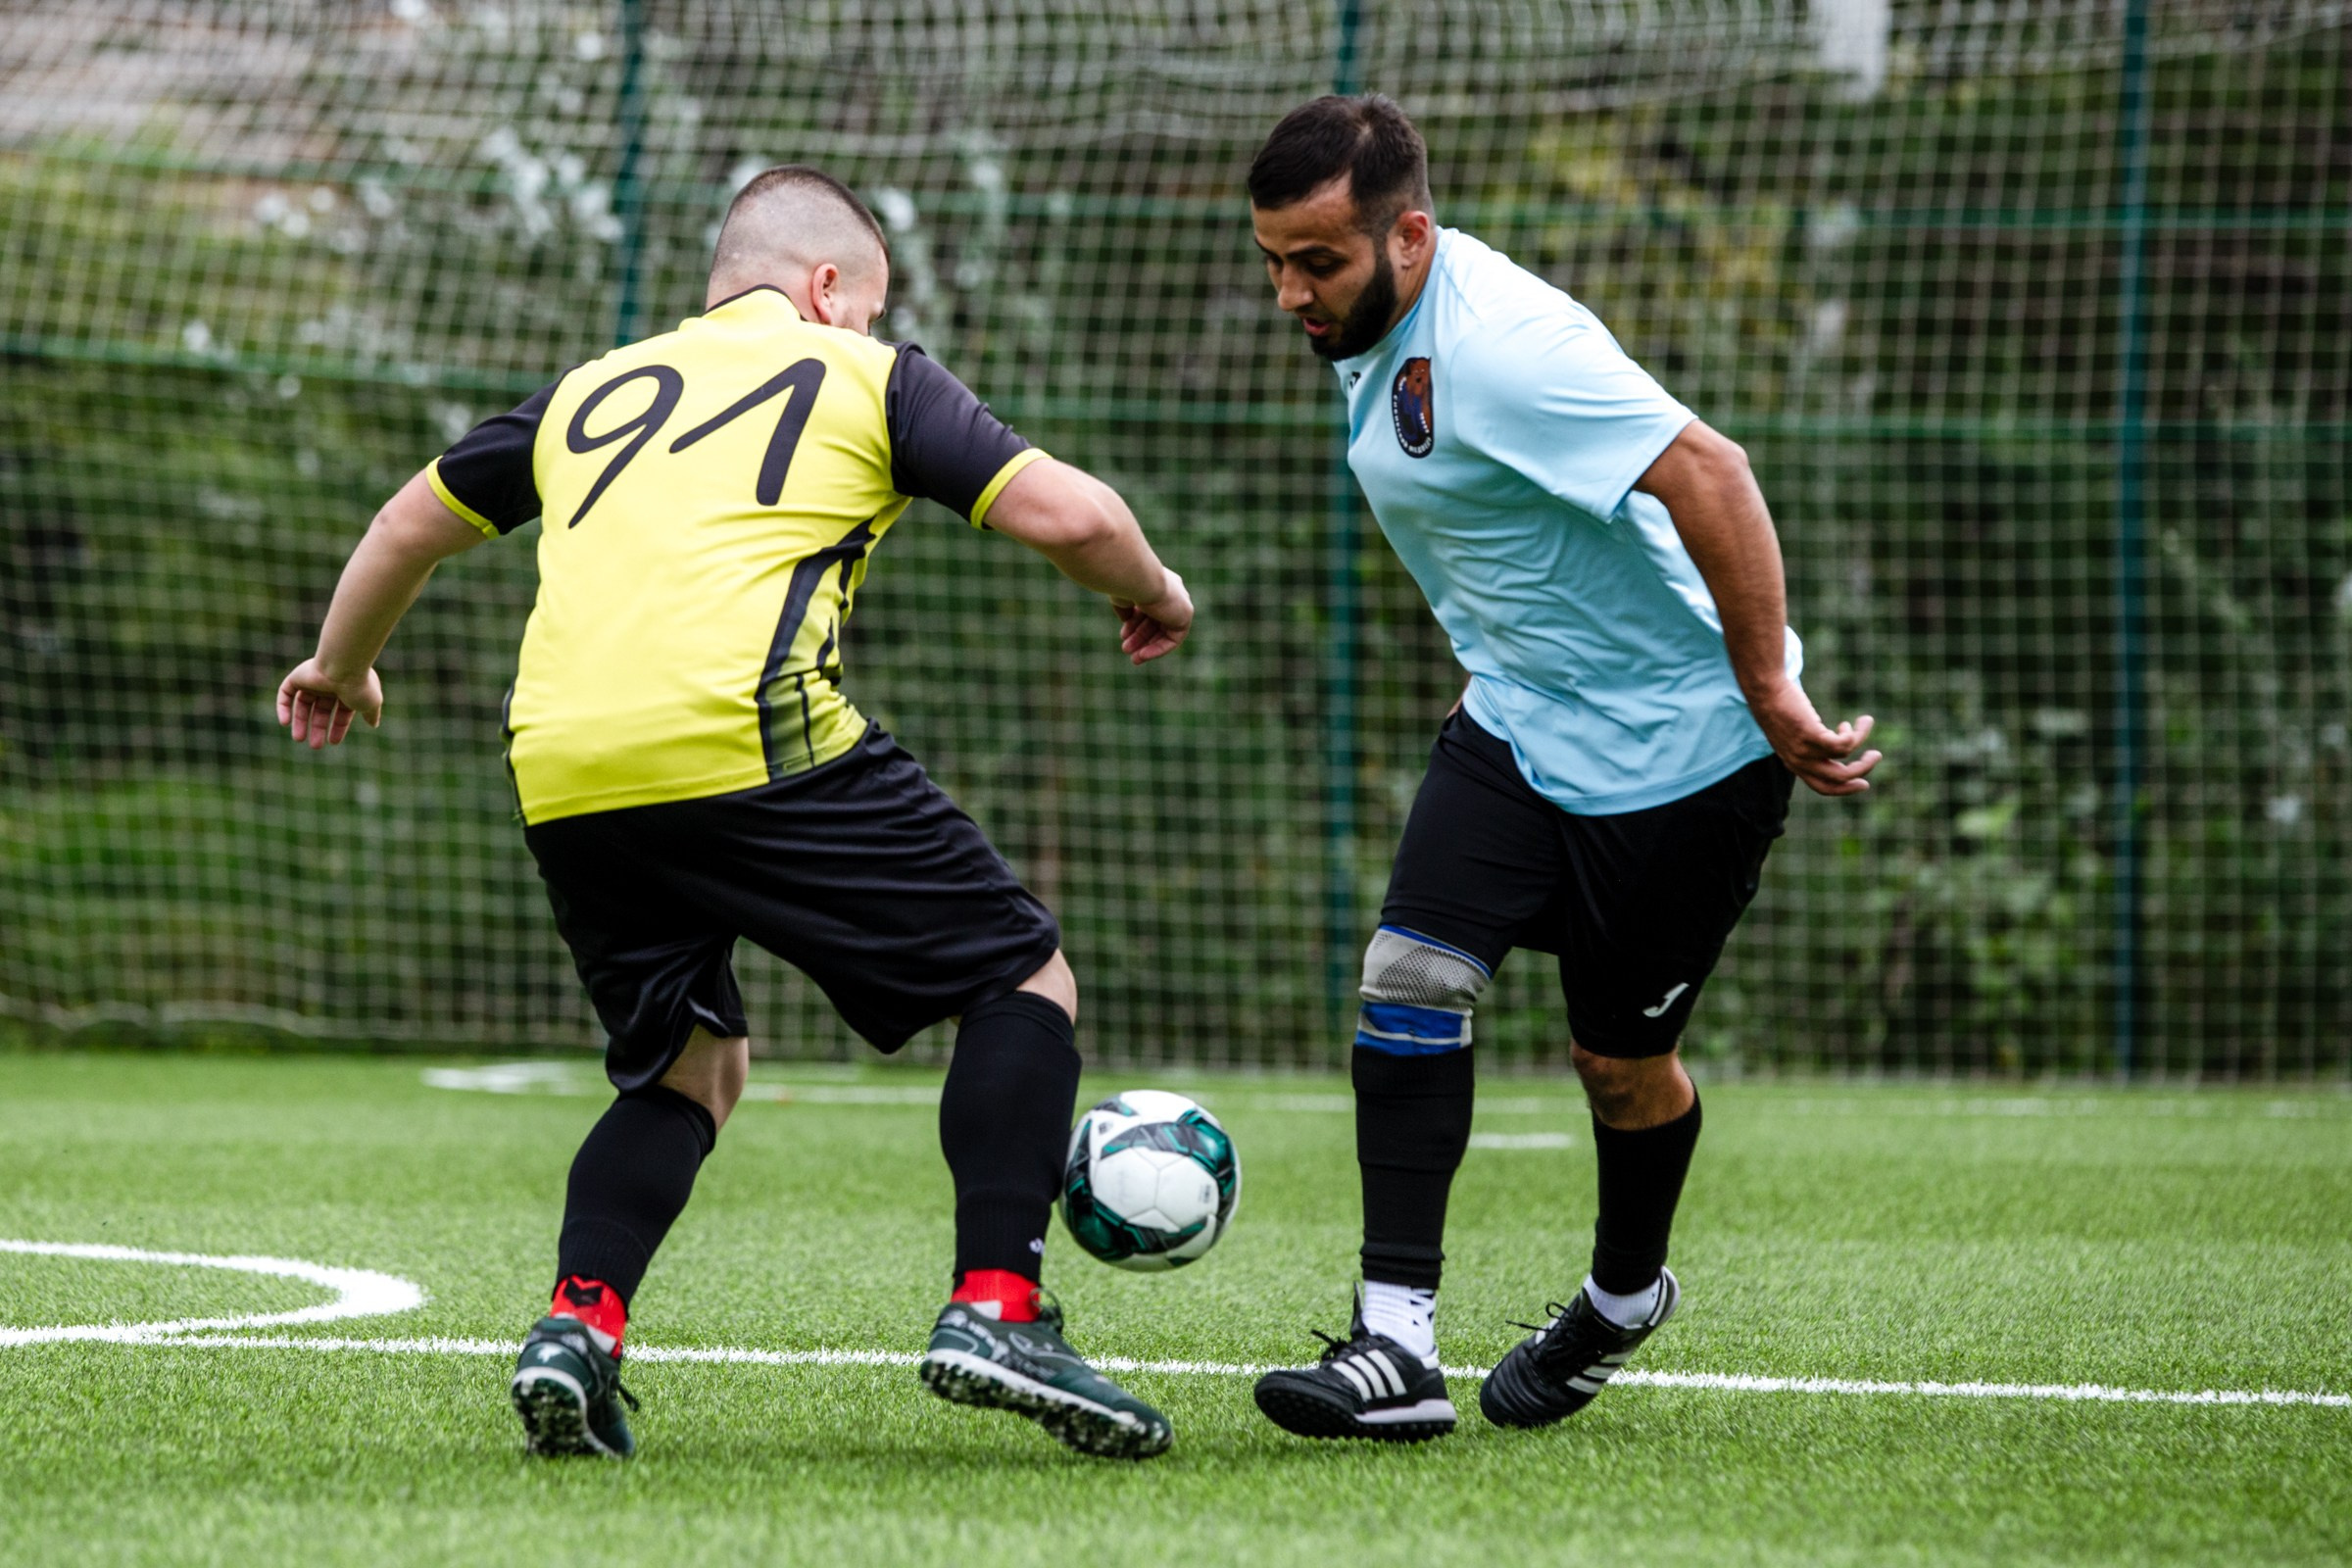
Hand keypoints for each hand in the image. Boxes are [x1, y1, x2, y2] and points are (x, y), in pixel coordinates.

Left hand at [276, 658, 382, 749]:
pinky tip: (285, 723)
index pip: (340, 711)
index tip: (333, 742)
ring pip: (302, 704)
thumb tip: (373, 724)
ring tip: (299, 739)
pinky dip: (283, 708)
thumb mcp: (371, 704)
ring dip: (300, 722)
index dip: (337, 727)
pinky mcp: (297, 676)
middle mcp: (330, 684)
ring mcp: (313, 680)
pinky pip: (286, 693)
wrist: (344, 667)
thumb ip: (371, 714)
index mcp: (348, 689)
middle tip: (315, 746)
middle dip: (317, 728)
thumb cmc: (360, 686)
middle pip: (320, 710)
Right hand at [1115, 569, 1191, 664]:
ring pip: (1165, 632)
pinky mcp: (1185, 616)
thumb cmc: (1125, 583)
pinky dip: (1159, 648)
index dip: (1134, 623)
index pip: (1148, 609)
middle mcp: (1173, 592)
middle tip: (1126, 649)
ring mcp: (1180, 604)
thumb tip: (1126, 621)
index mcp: (1158, 583)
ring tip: (1133, 658)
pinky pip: (1174, 639)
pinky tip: (1143, 655)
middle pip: (1157, 621)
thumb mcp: (1123, 597)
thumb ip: (1126, 608)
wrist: (1137, 577)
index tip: (1123, 635)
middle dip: (1140, 637)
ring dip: (1148, 646)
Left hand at [1748, 679, 1879, 795]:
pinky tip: (1851, 723)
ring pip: (1845, 757)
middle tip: (1876, 755)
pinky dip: (1855, 734)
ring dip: (1861, 740)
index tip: (1863, 784)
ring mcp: (1803, 750)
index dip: (1844, 789)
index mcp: (1794, 764)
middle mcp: (1798, 761)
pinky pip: (1844, 744)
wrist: (1764, 690)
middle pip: (1837, 779)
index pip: (1822, 787)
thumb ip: (1808, 743)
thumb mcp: (1792, 732)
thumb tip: (1831, 742)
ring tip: (1865, 722)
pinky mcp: (1810, 735)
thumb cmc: (1780, 707)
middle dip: (1861, 771)